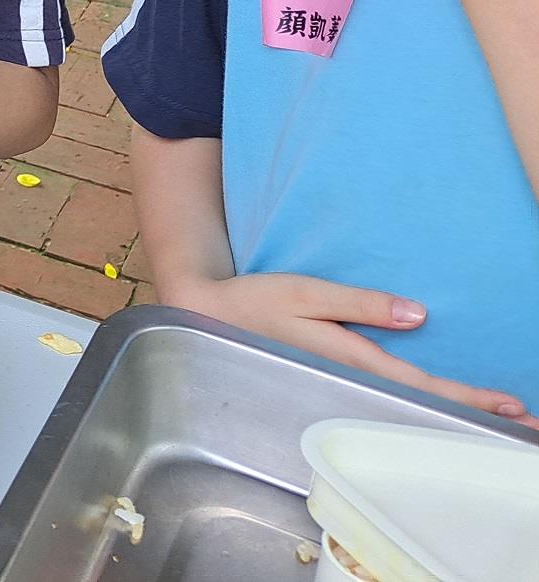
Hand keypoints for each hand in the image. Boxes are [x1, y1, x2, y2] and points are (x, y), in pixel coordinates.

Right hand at [167, 271, 535, 426]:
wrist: (206, 314)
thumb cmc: (253, 301)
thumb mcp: (305, 291)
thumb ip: (360, 303)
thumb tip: (419, 316)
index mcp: (348, 359)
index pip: (420, 385)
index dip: (467, 396)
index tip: (510, 406)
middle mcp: (349, 380)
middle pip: (423, 404)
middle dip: (474, 414)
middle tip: (526, 424)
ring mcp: (341, 385)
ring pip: (408, 405)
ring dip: (454, 411)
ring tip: (496, 417)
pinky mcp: (333, 380)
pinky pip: (389, 397)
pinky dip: (424, 403)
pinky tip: (439, 406)